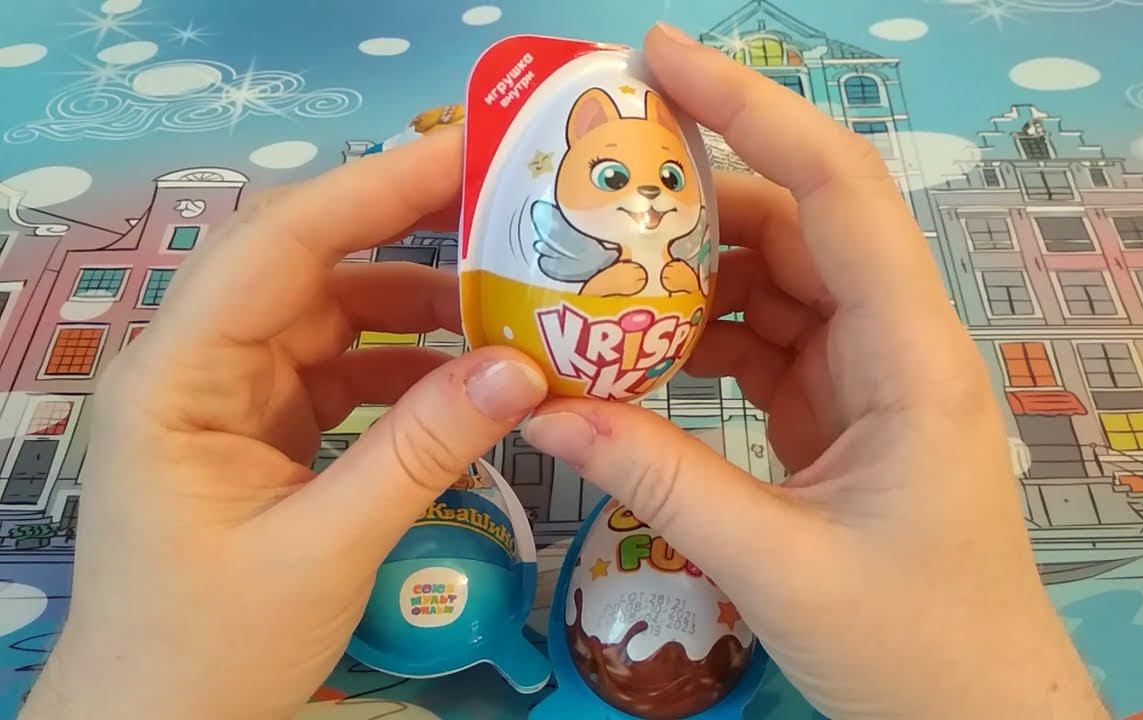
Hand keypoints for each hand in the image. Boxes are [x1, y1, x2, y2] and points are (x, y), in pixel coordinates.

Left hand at [21, 130, 547, 718]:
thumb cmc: (210, 649)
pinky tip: (472, 378)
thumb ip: (421, 452)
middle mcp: (199, 365)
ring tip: (510, 301)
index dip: (376, 188)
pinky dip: (410, 368)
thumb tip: (524, 370)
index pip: (280, 245)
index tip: (469, 152)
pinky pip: (346, 371)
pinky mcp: (267, 430)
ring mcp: (234, 396)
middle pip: (308, 263)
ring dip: (419, 306)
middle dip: (407, 230)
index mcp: (178, 376)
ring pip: (334, 314)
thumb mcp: (324, 550)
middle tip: (509, 209)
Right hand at [521, 24, 1106, 719]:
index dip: (754, 110)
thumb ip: (659, 481)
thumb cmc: (912, 645)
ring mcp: (869, 376)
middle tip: (591, 178)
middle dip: (697, 195)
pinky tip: (636, 344)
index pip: (837, 193)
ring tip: (593, 265)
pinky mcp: (841, 411)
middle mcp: (896, 343)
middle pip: (797, 225)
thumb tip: (543, 411)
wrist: (980, 716)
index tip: (662, 58)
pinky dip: (701, 334)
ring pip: (776, 281)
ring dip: (691, 272)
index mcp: (910, 358)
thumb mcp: (776, 565)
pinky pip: (765, 340)